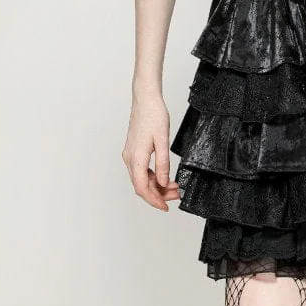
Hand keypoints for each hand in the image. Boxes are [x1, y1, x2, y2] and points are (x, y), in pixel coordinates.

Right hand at [122, 92, 180, 211]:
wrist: (146, 99)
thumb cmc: (154, 115)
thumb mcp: (163, 140)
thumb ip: (163, 163)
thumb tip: (162, 183)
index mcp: (136, 158)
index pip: (142, 188)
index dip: (154, 200)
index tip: (166, 207)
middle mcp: (129, 159)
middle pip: (141, 186)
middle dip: (158, 194)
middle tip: (176, 195)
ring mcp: (130, 155)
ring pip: (141, 178)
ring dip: (156, 185)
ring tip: (174, 186)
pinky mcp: (134, 150)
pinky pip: (141, 170)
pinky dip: (153, 176)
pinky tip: (164, 176)